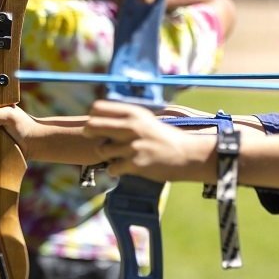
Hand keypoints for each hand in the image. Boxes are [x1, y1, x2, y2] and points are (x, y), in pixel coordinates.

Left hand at [83, 100, 214, 181]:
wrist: (188, 155)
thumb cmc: (167, 138)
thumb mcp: (148, 121)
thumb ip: (127, 119)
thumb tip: (100, 119)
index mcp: (134, 113)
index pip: (98, 108)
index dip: (94, 116)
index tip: (99, 124)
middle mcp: (131, 127)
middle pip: (92, 126)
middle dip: (90, 134)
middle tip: (98, 140)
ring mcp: (132, 146)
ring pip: (100, 150)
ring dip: (106, 155)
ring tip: (118, 156)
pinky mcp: (134, 164)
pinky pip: (111, 169)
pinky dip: (116, 170)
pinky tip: (125, 168)